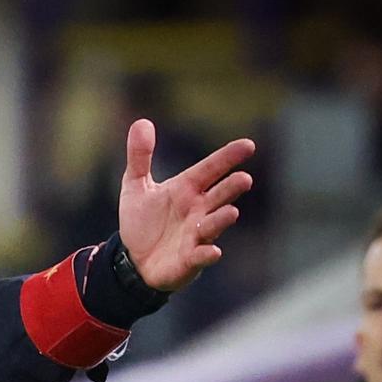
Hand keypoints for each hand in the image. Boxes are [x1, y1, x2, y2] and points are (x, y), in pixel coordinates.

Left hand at [117, 119, 254, 291]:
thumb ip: (140, 157)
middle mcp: (198, 210)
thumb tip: (140, 122)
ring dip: (222, 219)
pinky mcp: (189, 259)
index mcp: (187, 189)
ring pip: (214, 225)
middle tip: (243, 179)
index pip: (210, 169)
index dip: (228, 158)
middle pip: (219, 196)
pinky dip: (206, 254)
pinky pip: (201, 256)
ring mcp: (196, 235)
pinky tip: (211, 251)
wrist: (133, 259)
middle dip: (231, 188)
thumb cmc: (142, 221)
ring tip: (231, 212)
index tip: (248, 145)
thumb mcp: (135, 186)